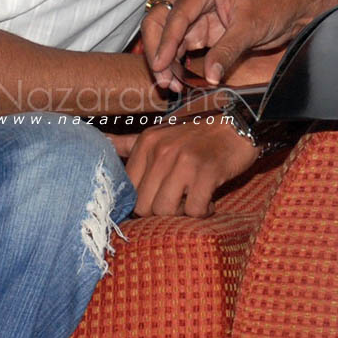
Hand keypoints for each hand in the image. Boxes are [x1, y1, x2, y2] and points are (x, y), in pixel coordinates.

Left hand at [110, 115, 258, 216]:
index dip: (142, 201)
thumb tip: (100, 141)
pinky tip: (209, 200)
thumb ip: (128, 143)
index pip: (128, 188)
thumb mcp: (159, 134)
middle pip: (144, 205)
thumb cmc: (195, 134)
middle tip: (178, 200)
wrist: (237, 124)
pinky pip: (194, 210)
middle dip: (161, 211)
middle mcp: (161, 150)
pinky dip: (203, 211)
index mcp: (146, 142)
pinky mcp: (206, 172)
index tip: (159, 197)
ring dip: (181, 213)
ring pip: (165, 211)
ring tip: (192, 199)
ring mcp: (183, 161)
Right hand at [142, 0, 337, 90]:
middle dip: (158, 50)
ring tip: (171, 85)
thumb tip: (209, 77)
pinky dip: (177, 63)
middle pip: (160, 21)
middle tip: (163, 79)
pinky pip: (181, 47)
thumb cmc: (275, 4)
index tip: (160, 65)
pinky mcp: (203, 30)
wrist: (295, 5)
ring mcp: (196, 14)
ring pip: (167, 37)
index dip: (165, 41)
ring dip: (166, 60)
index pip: (175, 14)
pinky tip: (179, 80)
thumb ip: (226, 52)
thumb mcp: (251, 29)